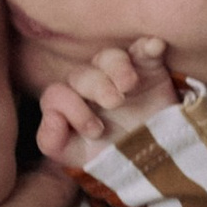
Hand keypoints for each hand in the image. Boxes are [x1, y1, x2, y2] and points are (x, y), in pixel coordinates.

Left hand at [35, 37, 175, 163]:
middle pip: (82, 74)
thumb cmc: (112, 156)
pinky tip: (154, 46)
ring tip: (129, 84)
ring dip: (117, 67)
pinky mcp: (149, 69)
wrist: (155, 161)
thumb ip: (52, 141)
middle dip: (96, 87)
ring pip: (109, 57)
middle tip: (114, 103)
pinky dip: (149, 45)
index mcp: (72, 103)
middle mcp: (92, 85)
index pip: (57, 94)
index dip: (71, 108)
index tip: (96, 130)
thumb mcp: (77, 156)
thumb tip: (52, 117)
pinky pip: (145, 49)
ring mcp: (121, 75)